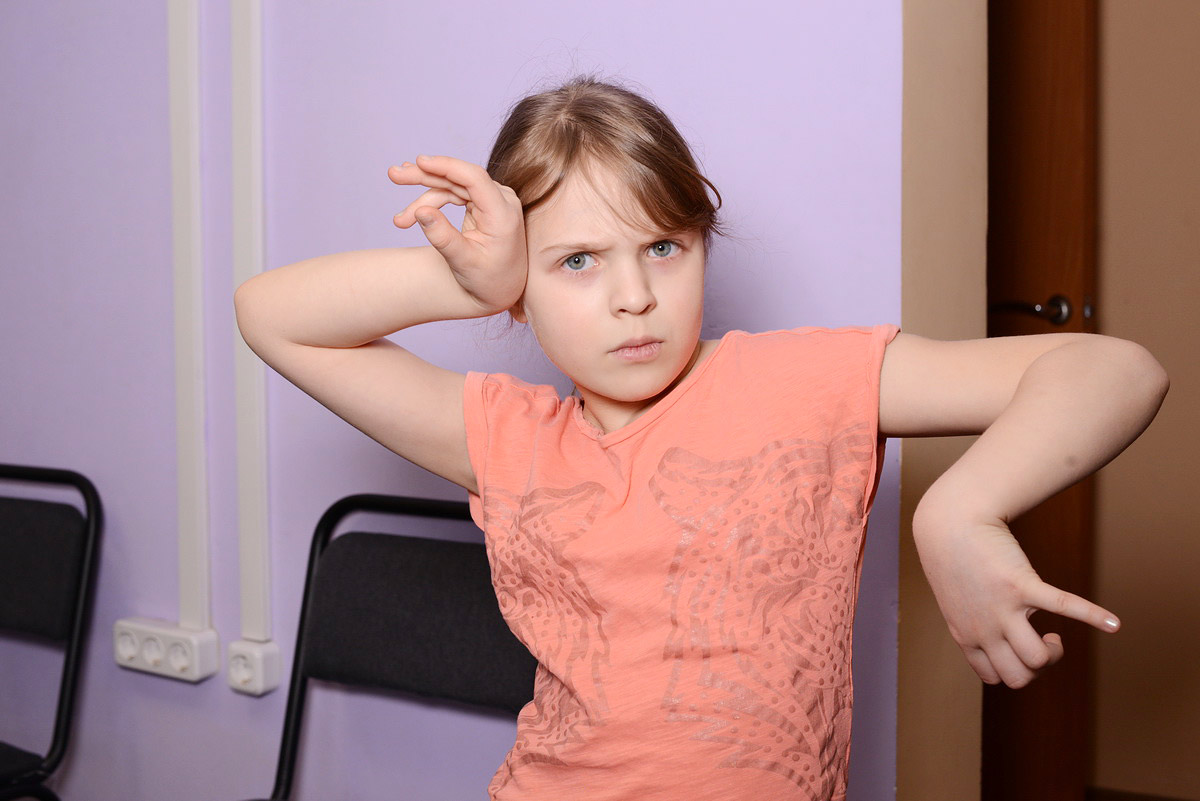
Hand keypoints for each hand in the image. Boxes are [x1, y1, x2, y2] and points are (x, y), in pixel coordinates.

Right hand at [388, 154, 526, 314]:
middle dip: (425, 176)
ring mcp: (490, 199)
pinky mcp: (480, 203)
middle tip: (394, 175)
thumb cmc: (488, 280)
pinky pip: (453, 194)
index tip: (420, 162)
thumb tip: (421, 211)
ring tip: (399, 221)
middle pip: (459, 178)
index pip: (474, 178)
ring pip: (452, 186)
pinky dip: (431, 202)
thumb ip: (443, 237)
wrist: (502, 289)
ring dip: (422, 197)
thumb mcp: (464, 262)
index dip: (446, 166)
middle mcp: (501, 200)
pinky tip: (412, 209)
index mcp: (503, 213)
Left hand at [912, 504, 1119, 687]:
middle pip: (1020, 677)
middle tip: (1041, 642)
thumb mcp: (956, 602)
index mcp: (966, 636)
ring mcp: (1002, 608)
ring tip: (1053, 635)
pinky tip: (1113, 624)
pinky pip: (1063, 606)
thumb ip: (974, 623)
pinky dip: (1092, 615)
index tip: (1020, 649)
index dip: (1015, 669)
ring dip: (1054, 653)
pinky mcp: (1021, 584)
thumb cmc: (954, 561)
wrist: (949, 523)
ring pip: (1037, 659)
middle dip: (1038, 668)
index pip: (995, 677)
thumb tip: (998, 638)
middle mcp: (983, 628)